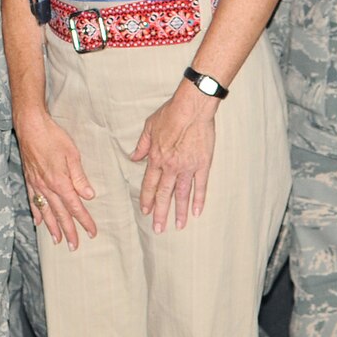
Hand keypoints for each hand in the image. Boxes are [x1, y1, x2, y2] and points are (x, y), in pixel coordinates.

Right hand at [16, 110, 98, 247]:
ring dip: (52, 227)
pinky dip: (36, 212)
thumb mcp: (72, 154)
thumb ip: (79, 177)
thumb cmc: (53, 136)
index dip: (84, 220)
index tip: (92, 232)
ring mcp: (36, 184)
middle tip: (75, 246)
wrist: (30, 125)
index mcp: (60, 181)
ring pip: (46, 211)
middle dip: (69, 231)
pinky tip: (39, 222)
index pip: (75, 206)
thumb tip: (89, 195)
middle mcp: (47, 187)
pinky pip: (33, 200)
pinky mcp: (29, 178)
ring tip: (57, 240)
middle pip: (60, 213)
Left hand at [130, 84, 217, 231]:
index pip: (150, 183)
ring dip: (180, 211)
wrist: (191, 108)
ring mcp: (187, 167)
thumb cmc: (171, 113)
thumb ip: (142, 144)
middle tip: (159, 229)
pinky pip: (200, 186)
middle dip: (160, 213)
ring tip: (179, 226)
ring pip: (182, 194)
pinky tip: (197, 212)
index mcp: (157, 157)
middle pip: (164, 194)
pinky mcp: (202, 164)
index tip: (146, 211)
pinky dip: (199, 199)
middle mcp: (170, 166)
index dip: (147, 198)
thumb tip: (134, 157)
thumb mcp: (150, 126)